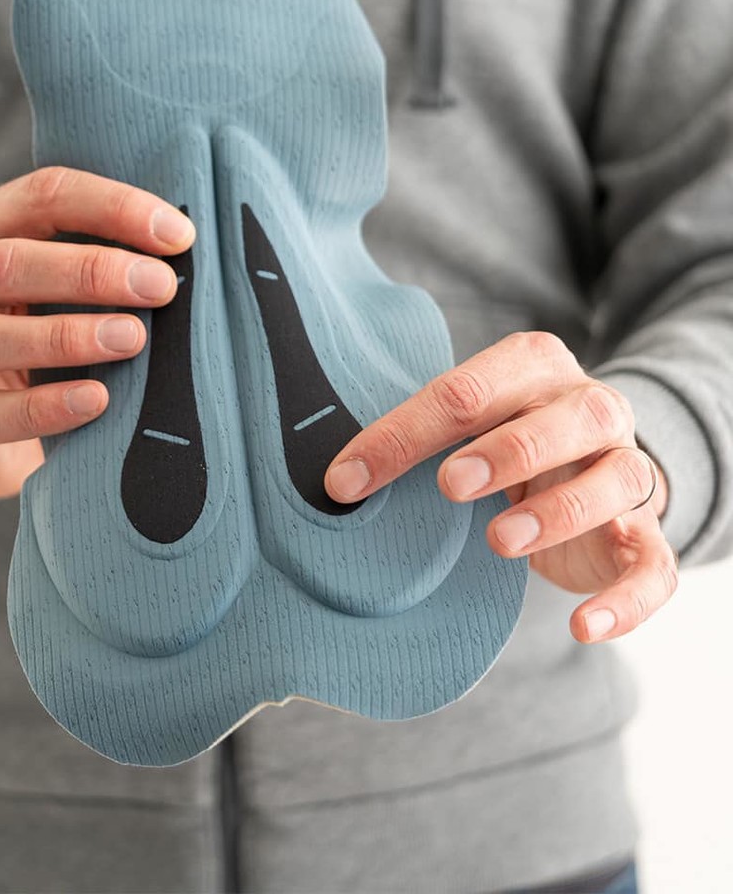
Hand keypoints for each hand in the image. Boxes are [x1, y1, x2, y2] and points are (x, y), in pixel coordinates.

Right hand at [0, 166, 195, 498]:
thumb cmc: (31, 336)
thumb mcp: (49, 288)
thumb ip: (94, 260)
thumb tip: (185, 247)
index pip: (39, 197)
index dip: (111, 208)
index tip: (179, 235)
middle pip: (3, 262)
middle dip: (88, 271)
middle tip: (160, 286)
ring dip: (66, 336)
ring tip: (133, 339)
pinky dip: (42, 408)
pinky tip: (96, 401)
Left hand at [323, 331, 677, 643]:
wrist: (586, 460)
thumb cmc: (503, 436)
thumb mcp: (462, 424)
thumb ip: (413, 439)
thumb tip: (338, 482)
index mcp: (532, 367)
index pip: (466, 392)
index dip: (404, 435)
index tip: (347, 480)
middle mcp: (590, 408)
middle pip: (563, 421)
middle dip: (506, 452)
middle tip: (449, 485)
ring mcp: (625, 467)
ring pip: (614, 482)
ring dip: (557, 514)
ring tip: (499, 541)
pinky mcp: (644, 530)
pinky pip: (654, 567)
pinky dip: (625, 601)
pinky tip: (581, 626)